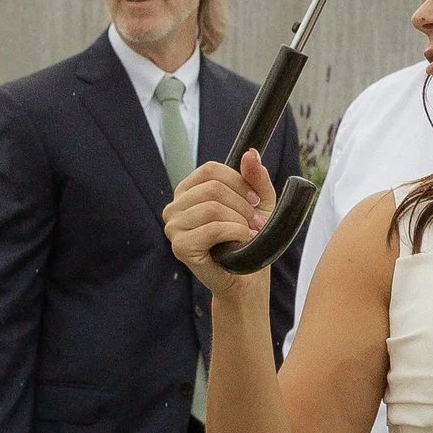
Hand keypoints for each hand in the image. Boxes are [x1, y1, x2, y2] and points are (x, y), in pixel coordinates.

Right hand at [165, 151, 275, 300]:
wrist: (246, 279)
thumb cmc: (249, 239)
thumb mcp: (259, 203)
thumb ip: (255, 178)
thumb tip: (250, 153)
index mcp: (188, 191)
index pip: (211, 170)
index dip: (238, 182)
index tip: (255, 200)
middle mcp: (175, 207)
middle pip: (212, 188)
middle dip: (242, 205)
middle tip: (256, 223)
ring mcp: (173, 227)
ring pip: (212, 208)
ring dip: (240, 221)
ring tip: (249, 234)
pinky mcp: (180, 247)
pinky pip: (211, 228)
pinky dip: (234, 233)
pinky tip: (241, 242)